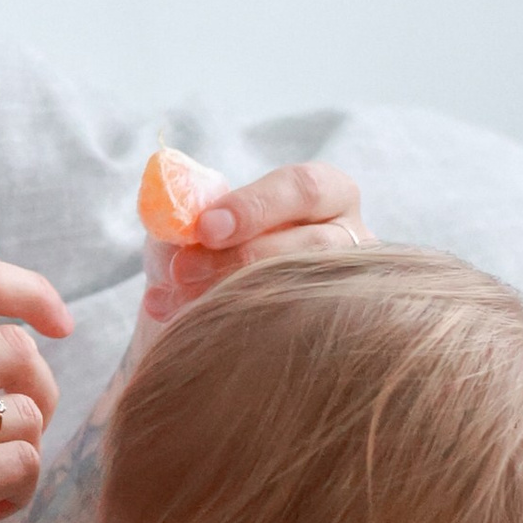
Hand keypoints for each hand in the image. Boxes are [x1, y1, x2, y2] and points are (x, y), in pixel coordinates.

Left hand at [139, 158, 368, 333]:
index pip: (305, 188)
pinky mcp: (335, 330)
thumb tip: (171, 213)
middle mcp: (351, 239)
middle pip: (313, 244)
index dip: (255, 207)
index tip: (204, 228)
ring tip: (177, 302)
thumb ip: (192, 208)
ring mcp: (351, 288)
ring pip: (307, 291)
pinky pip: (298, 334)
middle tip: (182, 271)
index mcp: (327, 194)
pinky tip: (192, 331)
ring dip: (235, 295)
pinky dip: (237, 330)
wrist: (212, 300)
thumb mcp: (202, 218)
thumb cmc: (214, 245)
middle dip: (240, 257)